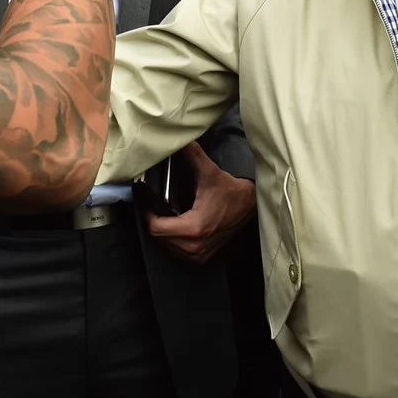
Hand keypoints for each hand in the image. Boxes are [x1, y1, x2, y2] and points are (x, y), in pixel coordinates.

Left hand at [147, 143, 255, 264]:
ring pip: (167, 247)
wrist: (250, 206)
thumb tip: (181, 141)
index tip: (148, 202)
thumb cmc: (230, 192)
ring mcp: (199, 254)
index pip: (156, 228)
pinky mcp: (202, 256)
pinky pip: (178, 252)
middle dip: (154, 222)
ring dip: (163, 232)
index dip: (147, 214)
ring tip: (164, 215)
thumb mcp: (210, 172)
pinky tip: (176, 226)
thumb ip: (193, 155)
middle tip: (154, 206)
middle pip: (159, 238)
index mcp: (194, 227)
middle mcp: (195, 245)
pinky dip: (173, 241)